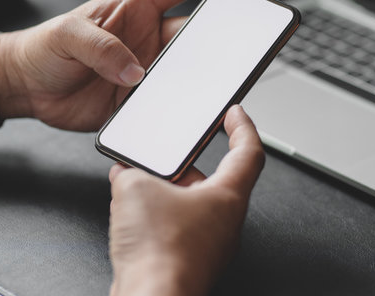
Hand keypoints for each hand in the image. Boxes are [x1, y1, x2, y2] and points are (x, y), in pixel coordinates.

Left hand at [0, 0, 242, 130]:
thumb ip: (101, 47)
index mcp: (134, 9)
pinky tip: (176, 114)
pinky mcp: (136, 101)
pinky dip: (173, 110)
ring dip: (196, 80)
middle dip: (216, 38)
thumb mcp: (68, 34)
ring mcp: (143, 71)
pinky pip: (163, 105)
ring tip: (208, 87)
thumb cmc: (42, 48)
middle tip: (233, 47)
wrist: (25, 88)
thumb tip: (133, 68)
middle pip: (192, 34)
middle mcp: (144, 39)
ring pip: (184, 73)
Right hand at [107, 105, 264, 295]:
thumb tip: (125, 172)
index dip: (241, 126)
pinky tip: (130, 215)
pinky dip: (156, 217)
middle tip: (167, 150)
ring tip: (135, 183)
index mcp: (228, 196)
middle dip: (185, 162)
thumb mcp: (135, 188)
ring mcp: (208, 245)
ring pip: (190, 206)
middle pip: (214, 179)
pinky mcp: (187, 261)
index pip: (249, 151)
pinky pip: (175, 229)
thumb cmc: (160, 253)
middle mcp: (225, 222)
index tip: (234, 113)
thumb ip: (131, 171)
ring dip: (165, 191)